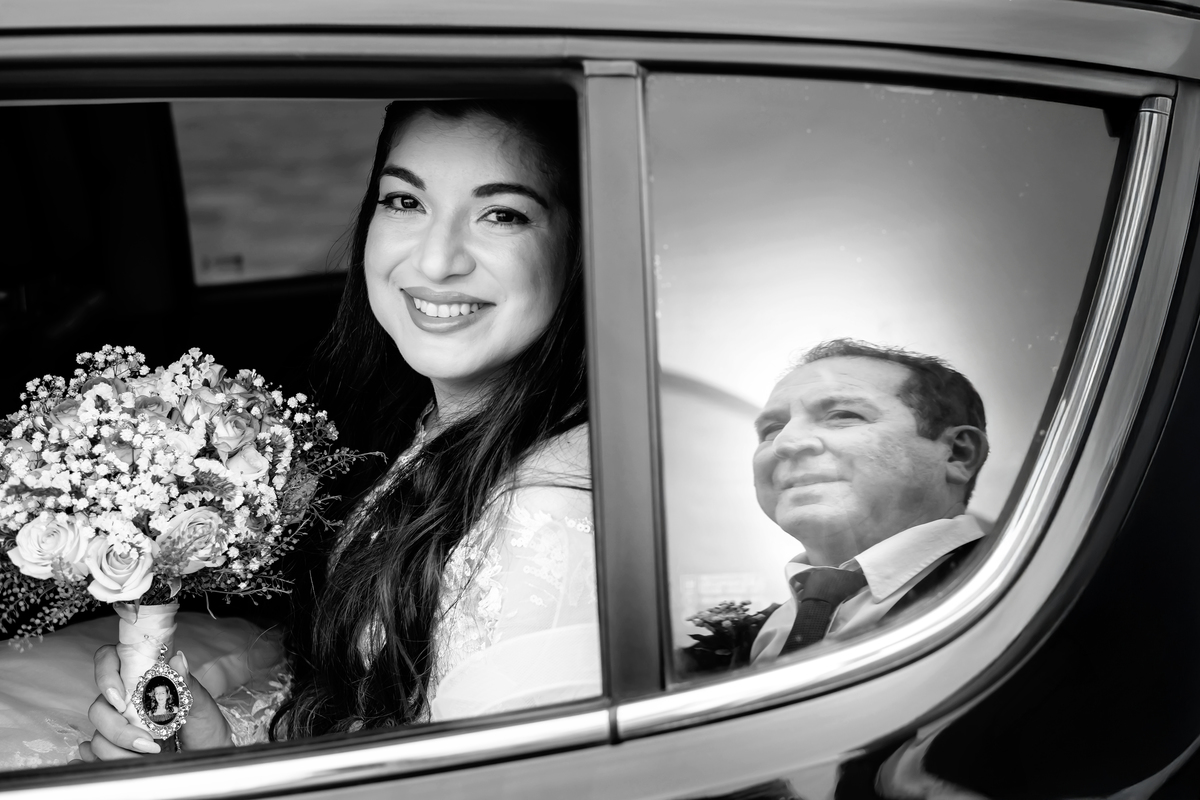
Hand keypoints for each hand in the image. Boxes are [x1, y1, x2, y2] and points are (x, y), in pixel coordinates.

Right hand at [78, 645, 232, 760]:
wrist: (207, 752)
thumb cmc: (203, 723)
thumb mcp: (200, 702)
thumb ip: (187, 683)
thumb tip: (178, 661)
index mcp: (142, 675)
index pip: (108, 660)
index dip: (105, 677)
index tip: (120, 700)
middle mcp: (125, 697)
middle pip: (99, 706)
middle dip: (117, 729)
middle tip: (146, 740)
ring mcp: (119, 723)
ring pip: (98, 734)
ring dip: (117, 750)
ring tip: (150, 754)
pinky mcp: (117, 747)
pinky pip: (96, 754)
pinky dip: (104, 760)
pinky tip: (124, 762)